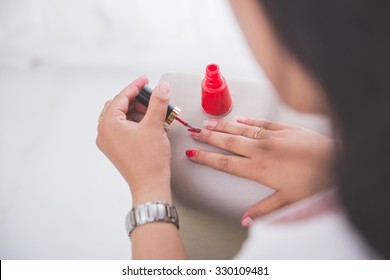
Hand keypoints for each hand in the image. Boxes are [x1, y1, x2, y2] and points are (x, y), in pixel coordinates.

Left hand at [96, 77, 172, 205]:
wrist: (150, 185)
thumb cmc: (149, 161)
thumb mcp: (154, 125)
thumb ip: (158, 102)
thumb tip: (162, 87)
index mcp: (108, 124)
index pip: (121, 97)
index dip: (136, 86)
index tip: (146, 80)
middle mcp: (104, 132)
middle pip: (119, 106)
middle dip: (136, 100)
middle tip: (152, 98)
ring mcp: (109, 142)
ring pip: (121, 117)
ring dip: (137, 112)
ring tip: (154, 113)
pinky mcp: (116, 149)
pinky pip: (123, 129)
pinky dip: (135, 123)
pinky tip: (150, 124)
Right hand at [186, 117, 334, 225]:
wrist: (337, 162)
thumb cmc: (315, 182)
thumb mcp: (288, 200)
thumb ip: (264, 209)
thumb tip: (246, 220)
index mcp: (259, 169)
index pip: (225, 163)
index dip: (206, 158)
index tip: (193, 153)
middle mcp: (261, 150)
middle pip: (228, 143)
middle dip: (208, 137)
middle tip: (194, 132)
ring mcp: (272, 137)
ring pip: (241, 130)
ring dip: (223, 127)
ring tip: (208, 123)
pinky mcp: (284, 128)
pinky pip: (261, 123)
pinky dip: (248, 121)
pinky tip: (239, 119)